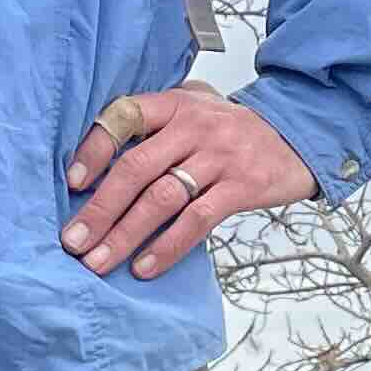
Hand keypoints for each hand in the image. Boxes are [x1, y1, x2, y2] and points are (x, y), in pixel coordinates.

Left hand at [62, 86, 318, 279]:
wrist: (299, 134)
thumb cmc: (233, 130)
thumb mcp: (195, 109)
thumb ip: (155, 123)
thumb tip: (97, 165)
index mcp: (175, 104)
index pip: (124, 116)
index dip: (94, 149)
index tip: (72, 183)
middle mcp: (195, 126)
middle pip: (136, 168)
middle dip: (100, 209)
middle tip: (73, 242)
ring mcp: (220, 157)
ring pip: (161, 199)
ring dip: (126, 234)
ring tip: (100, 261)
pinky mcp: (242, 186)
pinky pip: (197, 220)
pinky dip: (167, 246)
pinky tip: (145, 266)